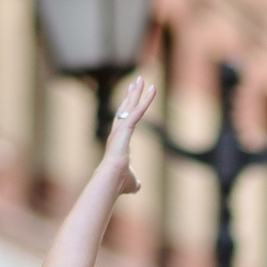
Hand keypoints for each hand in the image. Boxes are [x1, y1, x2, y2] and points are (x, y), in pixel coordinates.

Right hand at [101, 76, 156, 194]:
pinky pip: (139, 110)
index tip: (129, 98)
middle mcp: (117, 131)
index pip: (123, 121)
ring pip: (131, 105)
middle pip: (125, 108)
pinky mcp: (126, 127)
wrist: (113, 179)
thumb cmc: (119, 182)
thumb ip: (135, 181)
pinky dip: (147, 100)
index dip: (127, 109)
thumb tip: (138, 188)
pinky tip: (153, 90)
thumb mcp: (132, 182)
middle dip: (131, 94)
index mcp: (118, 141)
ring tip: (142, 78)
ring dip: (137, 91)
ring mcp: (121, 128)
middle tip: (136, 81)